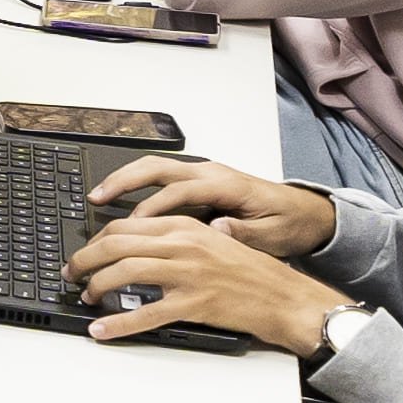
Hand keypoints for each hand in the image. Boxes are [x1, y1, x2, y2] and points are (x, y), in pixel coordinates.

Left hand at [67, 208, 355, 354]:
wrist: (283, 296)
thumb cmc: (249, 271)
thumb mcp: (211, 240)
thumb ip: (174, 239)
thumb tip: (132, 245)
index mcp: (185, 226)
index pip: (126, 225)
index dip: (96, 240)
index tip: (84, 252)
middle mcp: (184, 244)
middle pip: (117, 244)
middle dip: (85, 260)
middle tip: (72, 274)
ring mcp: (188, 274)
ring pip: (126, 272)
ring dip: (97, 285)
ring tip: (86, 297)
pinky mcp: (194, 303)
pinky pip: (146, 314)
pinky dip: (118, 323)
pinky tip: (101, 331)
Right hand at [83, 154, 333, 251]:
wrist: (305, 212)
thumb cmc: (289, 224)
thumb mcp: (272, 235)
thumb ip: (243, 233)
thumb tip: (216, 229)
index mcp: (227, 185)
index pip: (181, 190)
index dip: (153, 206)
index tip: (133, 224)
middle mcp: (210, 173)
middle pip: (158, 167)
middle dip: (124, 181)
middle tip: (97, 197)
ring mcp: (203, 174)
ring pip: (154, 167)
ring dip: (124, 179)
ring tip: (97, 196)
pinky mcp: (199, 181)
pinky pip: (160, 176)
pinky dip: (135, 184)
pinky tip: (119, 199)